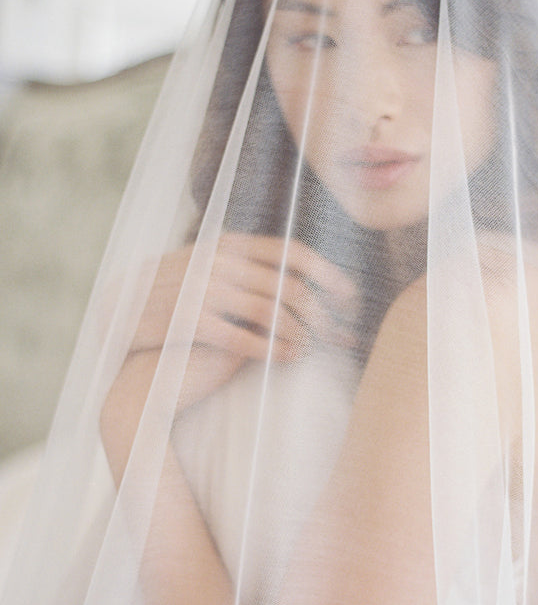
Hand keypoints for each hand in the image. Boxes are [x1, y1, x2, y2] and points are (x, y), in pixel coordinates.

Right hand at [100, 235, 358, 476]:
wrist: (118, 320)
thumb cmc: (176, 302)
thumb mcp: (210, 270)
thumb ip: (249, 268)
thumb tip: (304, 280)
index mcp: (228, 244)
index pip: (293, 253)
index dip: (329, 275)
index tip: (352, 298)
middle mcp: (217, 261)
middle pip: (290, 287)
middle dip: (324, 315)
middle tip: (343, 336)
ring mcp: (201, 290)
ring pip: (272, 313)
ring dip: (303, 335)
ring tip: (315, 350)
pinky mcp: (188, 322)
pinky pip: (244, 339)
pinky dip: (274, 350)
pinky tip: (291, 359)